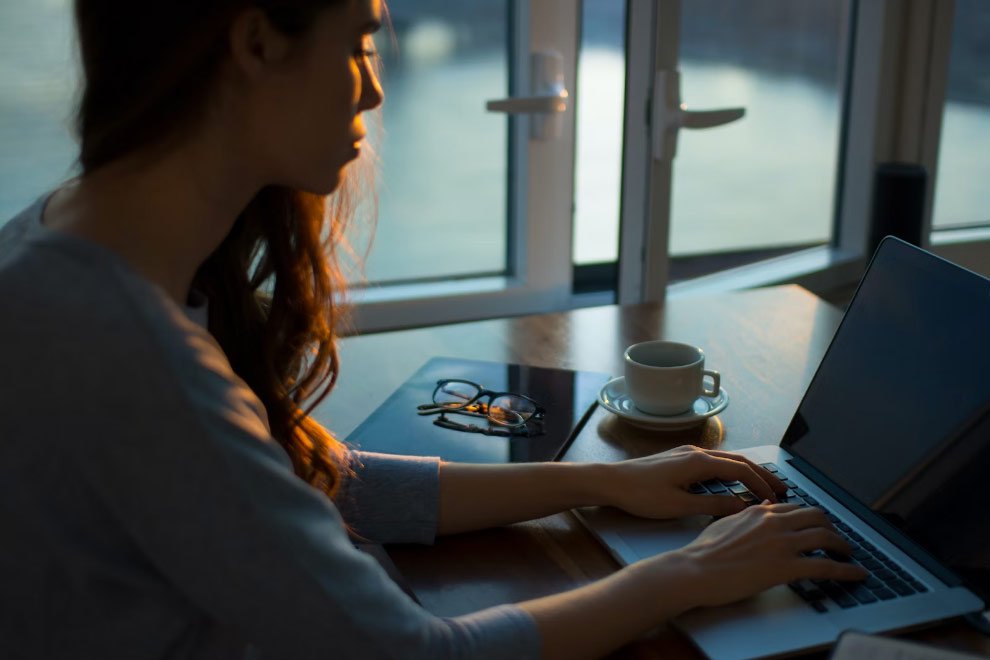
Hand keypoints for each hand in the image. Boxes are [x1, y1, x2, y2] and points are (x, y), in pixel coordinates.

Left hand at [602, 445, 787, 518]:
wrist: (611, 481)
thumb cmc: (641, 495)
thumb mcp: (679, 506)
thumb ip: (713, 506)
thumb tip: (742, 506)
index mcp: (699, 462)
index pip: (741, 470)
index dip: (761, 484)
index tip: (776, 499)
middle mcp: (696, 452)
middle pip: (738, 461)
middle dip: (762, 474)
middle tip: (782, 489)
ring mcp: (687, 453)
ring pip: (726, 459)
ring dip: (747, 471)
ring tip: (763, 486)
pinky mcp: (679, 458)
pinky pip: (713, 461)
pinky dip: (730, 471)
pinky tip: (733, 482)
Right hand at [669, 502, 866, 607]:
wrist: (695, 570)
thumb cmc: (704, 551)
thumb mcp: (725, 523)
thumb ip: (747, 515)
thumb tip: (762, 508)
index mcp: (759, 512)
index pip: (796, 508)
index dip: (811, 518)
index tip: (818, 526)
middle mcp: (774, 522)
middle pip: (817, 517)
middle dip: (832, 528)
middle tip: (836, 539)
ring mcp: (781, 544)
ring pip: (826, 537)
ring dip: (843, 547)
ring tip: (849, 555)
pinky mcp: (786, 567)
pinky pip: (826, 567)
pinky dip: (846, 571)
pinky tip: (856, 574)